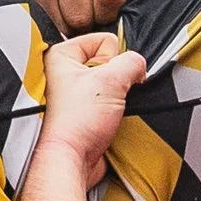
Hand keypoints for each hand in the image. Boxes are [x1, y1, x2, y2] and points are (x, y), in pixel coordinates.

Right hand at [0, 0, 128, 35]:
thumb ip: (115, 8)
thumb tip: (109, 41)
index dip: (105, 14)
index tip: (98, 7)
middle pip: (81, 19)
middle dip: (80, 25)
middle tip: (72, 12)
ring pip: (55, 27)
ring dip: (57, 28)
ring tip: (56, 12)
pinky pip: (30, 22)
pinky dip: (34, 27)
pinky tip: (37, 16)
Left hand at [37, 32, 145, 182]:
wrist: (70, 161)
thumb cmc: (76, 123)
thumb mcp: (112, 80)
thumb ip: (132, 62)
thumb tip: (139, 65)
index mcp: (61, 55)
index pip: (104, 39)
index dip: (114, 58)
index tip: (107, 79)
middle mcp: (64, 73)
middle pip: (109, 61)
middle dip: (117, 79)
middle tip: (107, 96)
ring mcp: (73, 94)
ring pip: (111, 84)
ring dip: (117, 97)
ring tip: (106, 111)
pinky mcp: (83, 113)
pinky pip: (109, 103)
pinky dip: (115, 111)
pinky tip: (108, 121)